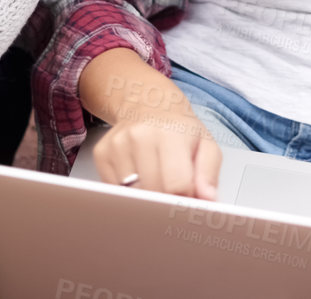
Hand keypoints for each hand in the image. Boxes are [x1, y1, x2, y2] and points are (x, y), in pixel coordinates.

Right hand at [78, 48, 220, 198]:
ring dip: (145, 198)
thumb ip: (208, 174)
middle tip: (173, 194)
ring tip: (157, 181)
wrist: (149, 105)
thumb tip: (207, 200)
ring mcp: (118, 144)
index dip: (183, 201)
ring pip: (132, 195)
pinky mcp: (102, 153)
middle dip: (164, 202)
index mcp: (172, 134)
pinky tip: (138, 177)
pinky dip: (128, 193)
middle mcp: (141, 136)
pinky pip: (114, 190)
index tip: (186, 203)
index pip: (176, 185)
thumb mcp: (206, 146)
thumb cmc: (180, 130)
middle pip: (153, 193)